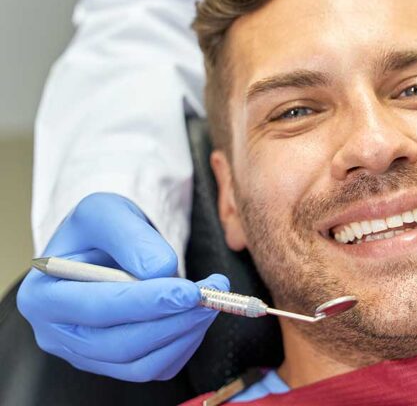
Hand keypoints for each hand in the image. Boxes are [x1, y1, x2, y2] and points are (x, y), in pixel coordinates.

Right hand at [17, 192, 227, 380]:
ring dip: (183, 334)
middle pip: (118, 344)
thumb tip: (160, 269)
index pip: (96, 309)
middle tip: (211, 295)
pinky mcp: (114, 364)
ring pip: (139, 364)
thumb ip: (130, 235)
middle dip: (171, 321)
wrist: (105, 247)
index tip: (187, 291)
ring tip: (211, 301)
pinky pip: (154, 368)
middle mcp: (56, 334)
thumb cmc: (98, 230)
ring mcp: (85, 354)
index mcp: (42, 296)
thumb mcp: (106, 211)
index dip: (145, 302)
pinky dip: (183, 345)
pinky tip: (197, 316)